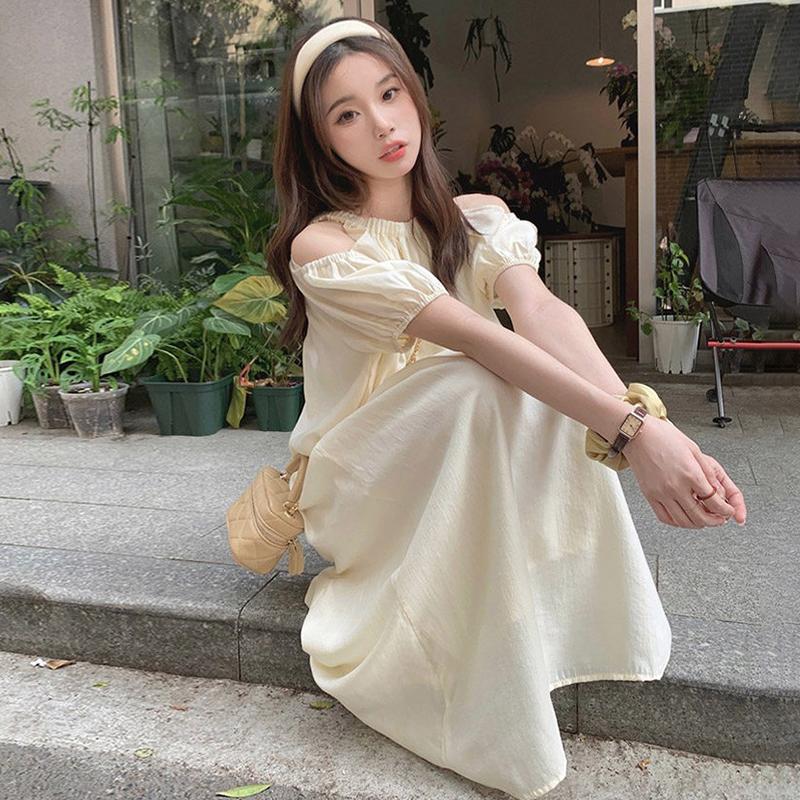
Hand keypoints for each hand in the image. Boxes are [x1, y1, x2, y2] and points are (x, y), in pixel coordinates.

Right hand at [623, 417, 746, 528]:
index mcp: (690, 474)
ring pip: (683, 521)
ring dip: (697, 525)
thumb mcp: (693, 449)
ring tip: (703, 520)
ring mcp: (661, 493)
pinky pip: (665, 517)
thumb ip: (707, 471)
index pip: (714, 502)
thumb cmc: (663, 437)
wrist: (638, 434)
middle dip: (714, 521)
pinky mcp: (649, 495)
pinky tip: (683, 518)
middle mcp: (675, 486)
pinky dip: (677, 523)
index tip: (728, 511)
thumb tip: (718, 489)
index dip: (725, 510)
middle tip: (719, 519)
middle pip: (700, 516)